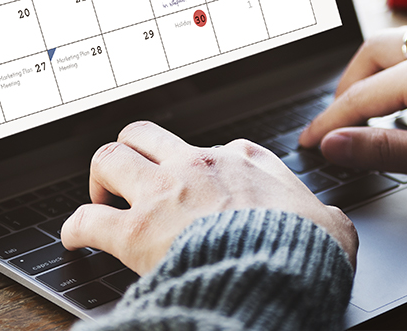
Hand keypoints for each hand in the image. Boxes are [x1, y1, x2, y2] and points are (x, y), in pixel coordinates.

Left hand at [62, 121, 357, 274]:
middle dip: (133, 151)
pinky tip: (74, 238)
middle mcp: (198, 165)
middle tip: (131, 177)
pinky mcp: (136, 230)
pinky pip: (87, 219)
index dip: (200, 168)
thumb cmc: (305, 250)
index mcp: (245, 161)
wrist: (279, 272)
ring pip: (110, 157)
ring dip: (100, 177)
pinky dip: (75, 227)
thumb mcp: (331, 224)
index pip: (213, 148)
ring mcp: (164, 193)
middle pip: (146, 134)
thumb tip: (332, 226)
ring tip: (100, 197)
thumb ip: (324, 216)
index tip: (196, 186)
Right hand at [298, 22, 406, 193]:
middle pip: (373, 53)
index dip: (330, 122)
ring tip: (373, 112)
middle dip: (349, 86)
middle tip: (340, 123)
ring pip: (401, 42)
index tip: (310, 143)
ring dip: (378, 73)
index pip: (362, 95)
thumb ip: (386, 148)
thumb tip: (336, 144)